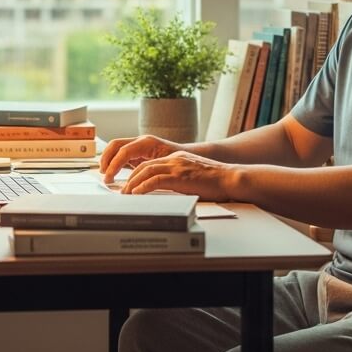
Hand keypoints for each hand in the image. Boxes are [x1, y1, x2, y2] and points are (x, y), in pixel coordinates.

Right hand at [100, 134, 184, 183]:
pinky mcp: (137, 152)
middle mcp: (141, 141)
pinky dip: (113, 162)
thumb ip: (150, 173)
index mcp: (147, 143)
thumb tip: (137, 185)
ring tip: (106, 174)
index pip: (124, 151)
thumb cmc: (180, 163)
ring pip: (116, 148)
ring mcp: (138, 145)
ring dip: (108, 160)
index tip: (109, 177)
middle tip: (105, 175)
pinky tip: (112, 173)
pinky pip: (120, 154)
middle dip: (106, 159)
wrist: (188, 157)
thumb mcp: (164, 168)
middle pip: (115, 145)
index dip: (114, 165)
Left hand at [120, 151, 239, 201]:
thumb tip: (165, 191)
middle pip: (144, 165)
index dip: (135, 173)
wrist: (230, 178)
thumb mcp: (192, 176)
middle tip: (121, 190)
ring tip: (125, 194)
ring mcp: (177, 166)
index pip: (150, 163)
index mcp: (176, 158)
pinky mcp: (180, 176)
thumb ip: (178, 180)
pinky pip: (155, 180)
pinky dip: (143, 186)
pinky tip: (136, 193)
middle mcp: (174, 159)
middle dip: (130, 178)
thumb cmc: (215, 181)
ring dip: (132, 183)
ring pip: (146, 171)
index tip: (128, 184)